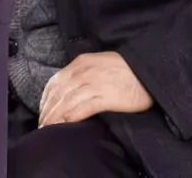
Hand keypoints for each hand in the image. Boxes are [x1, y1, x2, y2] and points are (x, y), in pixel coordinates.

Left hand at [38, 51, 152, 126]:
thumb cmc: (126, 69)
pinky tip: (65, 125)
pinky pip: (82, 108)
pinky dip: (70, 118)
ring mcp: (94, 84)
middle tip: (43, 124)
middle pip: (58, 94)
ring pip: (67, 102)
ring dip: (55, 117)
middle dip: (48, 111)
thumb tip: (68, 90)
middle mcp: (84, 72)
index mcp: (81, 63)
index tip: (43, 111)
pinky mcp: (106, 97)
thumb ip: (83, 73)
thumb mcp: (99, 63)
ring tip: (49, 129)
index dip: (45, 99)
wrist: (148, 70)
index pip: (55, 82)